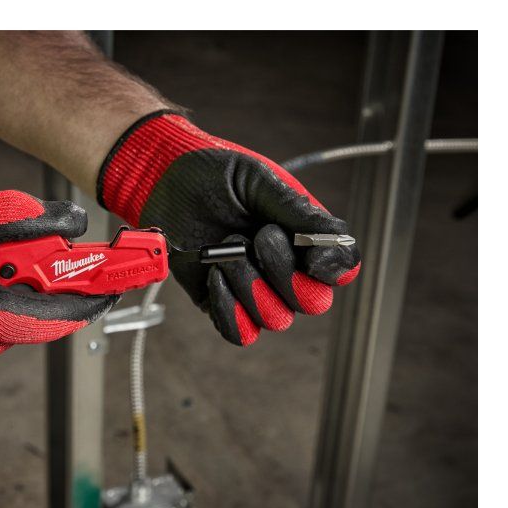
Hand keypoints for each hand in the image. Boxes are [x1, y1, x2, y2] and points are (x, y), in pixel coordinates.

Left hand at [98, 111, 360, 345]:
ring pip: (275, 319)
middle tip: (260, 236)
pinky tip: (214, 274)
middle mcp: (287, 270)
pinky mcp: (222, 305)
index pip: (342, 268)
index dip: (333, 267)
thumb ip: (299, 212)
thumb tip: (335, 243)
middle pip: (312, 303)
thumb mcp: (261, 182)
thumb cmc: (215, 175)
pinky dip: (228, 306)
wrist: (165, 181)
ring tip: (226, 249)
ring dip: (249, 283)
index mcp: (306, 238)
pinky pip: (239, 332)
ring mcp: (256, 291)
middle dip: (284, 272)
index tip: (311, 253)